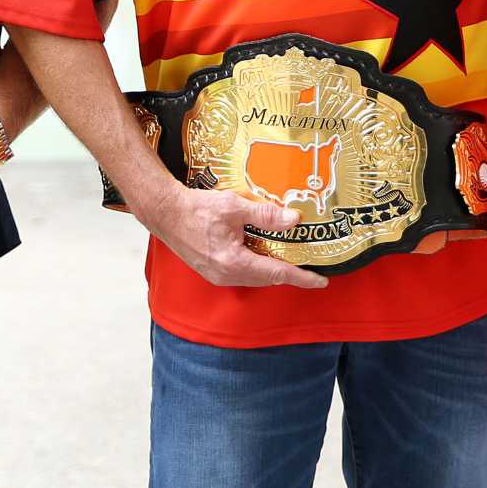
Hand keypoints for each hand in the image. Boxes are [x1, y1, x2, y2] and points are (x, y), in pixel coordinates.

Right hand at [135, 184, 328, 289]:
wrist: (165, 213)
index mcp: (234, 262)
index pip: (277, 273)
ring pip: (255, 277)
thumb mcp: (234, 207)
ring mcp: (218, 276)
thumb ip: (265, 215)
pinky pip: (242, 273)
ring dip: (272, 269)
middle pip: (267, 278)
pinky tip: (261, 251)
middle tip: (308, 264)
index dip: (301, 277)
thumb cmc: (195, 209)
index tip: (321, 280)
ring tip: (288, 256)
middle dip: (289, 273)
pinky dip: (257, 266)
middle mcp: (226, 275)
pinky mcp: (212, 271)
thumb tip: (293, 219)